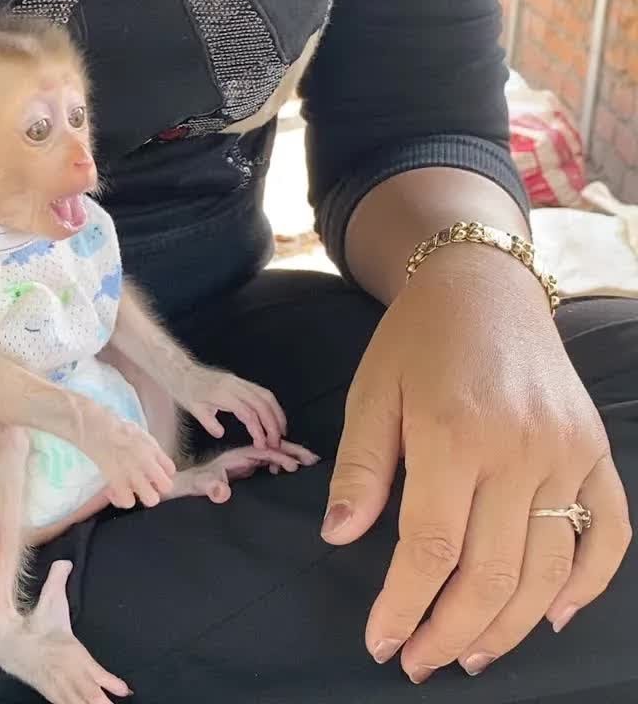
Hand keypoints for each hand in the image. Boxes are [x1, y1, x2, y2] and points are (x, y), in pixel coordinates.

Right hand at [78, 405, 176, 509]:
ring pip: (151, 499)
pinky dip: (121, 499)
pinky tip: (114, 491)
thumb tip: (152, 458)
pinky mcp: (117, 481)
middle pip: (166, 486)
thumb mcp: (138, 432)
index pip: (170, 469)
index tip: (152, 474)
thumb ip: (149, 447)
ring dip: (141, 497)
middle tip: (145, 485)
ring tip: (131, 491)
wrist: (95, 427)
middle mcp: (148, 462)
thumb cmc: (113, 426)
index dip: (161, 474)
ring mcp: (134, 473)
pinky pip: (127, 501)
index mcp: (153, 449)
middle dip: (157, 488)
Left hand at [173, 365, 286, 448]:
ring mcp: (239, 382)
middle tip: (276, 442)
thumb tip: (221, 433)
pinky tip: (273, 417)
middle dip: (273, 424)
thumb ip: (209, 423)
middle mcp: (234, 385)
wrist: (182, 371)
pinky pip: (262, 392)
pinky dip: (271, 406)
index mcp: (223, 394)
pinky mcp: (241, 381)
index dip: (258, 430)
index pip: (248, 413)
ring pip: (266, 396)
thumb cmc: (186, 391)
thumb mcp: (194, 409)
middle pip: (263, 404)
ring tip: (280, 432)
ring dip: (277, 414)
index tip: (262, 444)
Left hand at [321, 245, 630, 681]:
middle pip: (493, 573)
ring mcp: (568, 453)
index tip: (381, 643)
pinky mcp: (596, 451)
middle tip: (419, 662)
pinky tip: (554, 616)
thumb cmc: (415, 343)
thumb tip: (340, 537)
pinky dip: (589, 583)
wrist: (483, 287)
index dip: (404, 606)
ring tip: (471, 654)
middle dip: (451, 631)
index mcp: (454, 436)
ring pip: (551, 568)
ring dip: (512, 625)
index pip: (431, 549)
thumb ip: (360, 469)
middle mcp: (520, 450)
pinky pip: (609, 531)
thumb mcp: (370, 395)